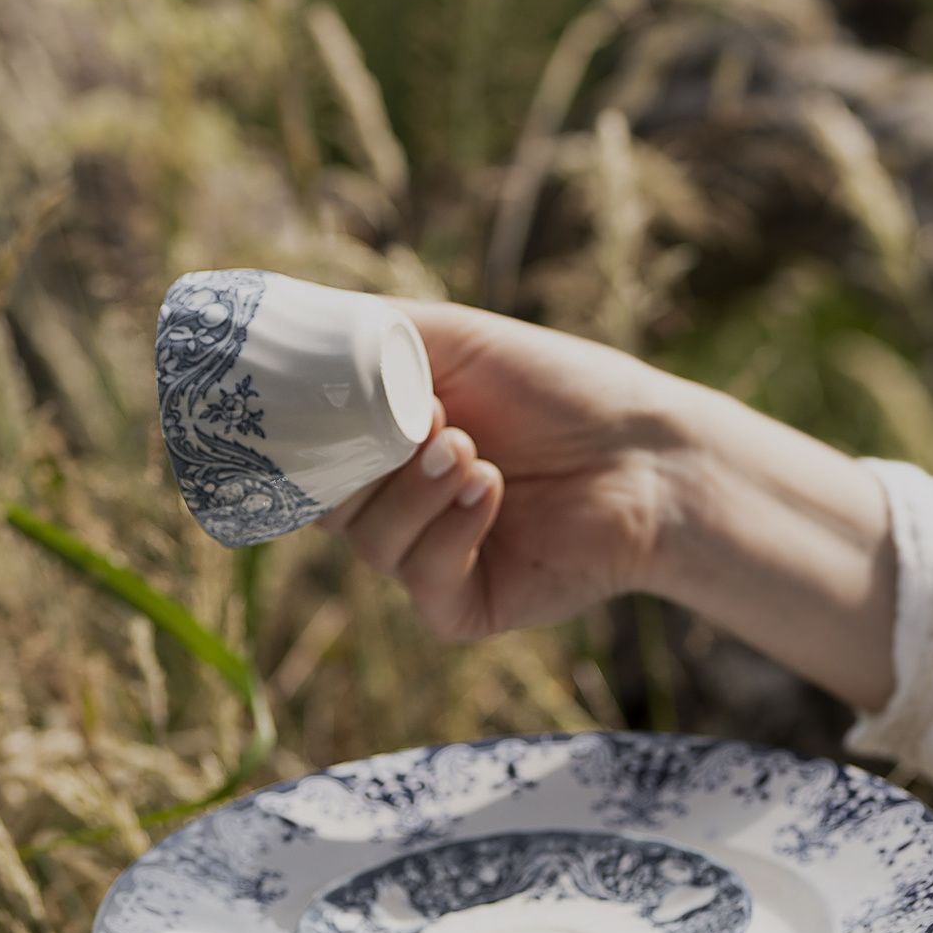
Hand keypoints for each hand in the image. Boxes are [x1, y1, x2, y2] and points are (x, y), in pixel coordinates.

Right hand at [323, 303, 682, 639]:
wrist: (652, 452)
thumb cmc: (562, 390)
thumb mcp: (453, 340)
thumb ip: (365, 336)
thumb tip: (280, 325)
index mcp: (386, 448)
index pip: (304, 458)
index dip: (291, 441)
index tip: (291, 410)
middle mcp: (401, 507)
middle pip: (324, 504)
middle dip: (362, 460)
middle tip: (425, 421)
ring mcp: (431, 561)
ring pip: (371, 543)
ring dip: (415, 490)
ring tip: (472, 452)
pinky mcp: (465, 607)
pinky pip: (422, 582)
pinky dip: (449, 532)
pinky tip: (491, 492)